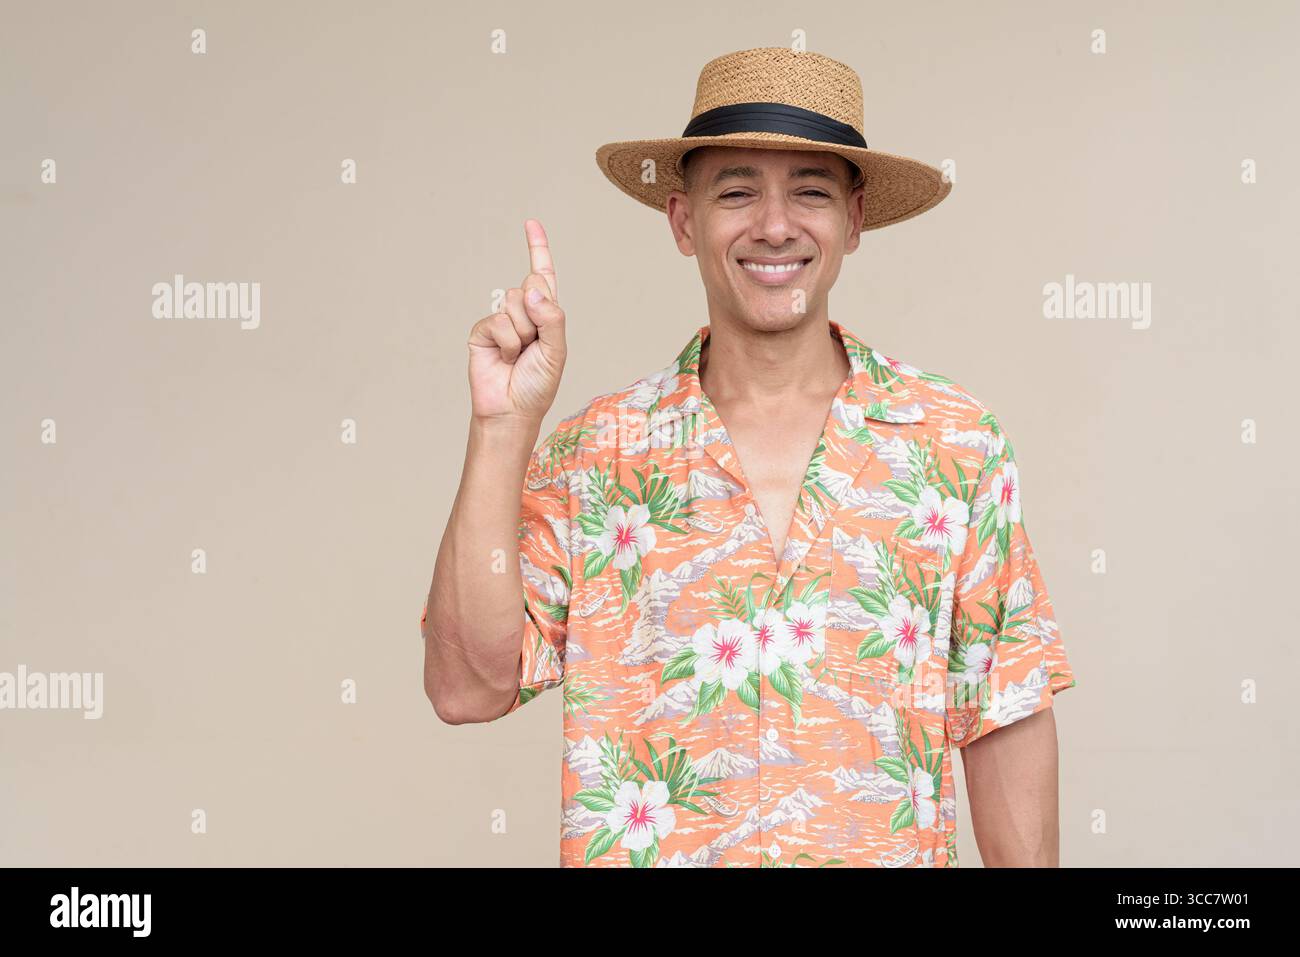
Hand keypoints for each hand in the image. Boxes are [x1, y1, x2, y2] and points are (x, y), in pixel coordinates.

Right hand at [467, 219, 566, 424]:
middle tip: (534, 344)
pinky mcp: (482, 331)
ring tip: (520, 356)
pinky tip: (505, 359)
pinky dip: (508, 343)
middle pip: (530, 285)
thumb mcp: (557, 351)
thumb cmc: (537, 384)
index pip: (542, 276)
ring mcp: (501, 320)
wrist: (512, 410)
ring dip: (523, 333)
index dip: (537, 249)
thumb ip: (552, 317)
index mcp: (544, 314)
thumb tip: (531, 289)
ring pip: (514, 302)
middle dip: (537, 314)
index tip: (531, 223)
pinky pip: (498, 321)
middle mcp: (522, 312)